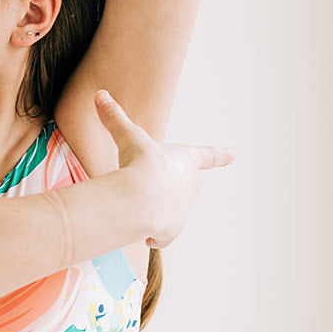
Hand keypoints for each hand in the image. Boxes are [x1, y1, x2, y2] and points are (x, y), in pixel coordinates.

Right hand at [93, 89, 234, 248]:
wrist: (140, 197)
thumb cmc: (140, 163)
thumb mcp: (127, 136)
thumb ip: (114, 118)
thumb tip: (100, 95)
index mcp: (186, 161)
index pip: (207, 155)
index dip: (219, 154)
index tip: (233, 155)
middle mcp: (189, 186)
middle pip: (183, 185)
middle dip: (168, 186)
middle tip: (149, 184)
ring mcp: (182, 210)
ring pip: (170, 210)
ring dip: (157, 209)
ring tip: (139, 205)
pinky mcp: (172, 231)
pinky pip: (163, 236)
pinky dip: (155, 236)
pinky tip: (144, 234)